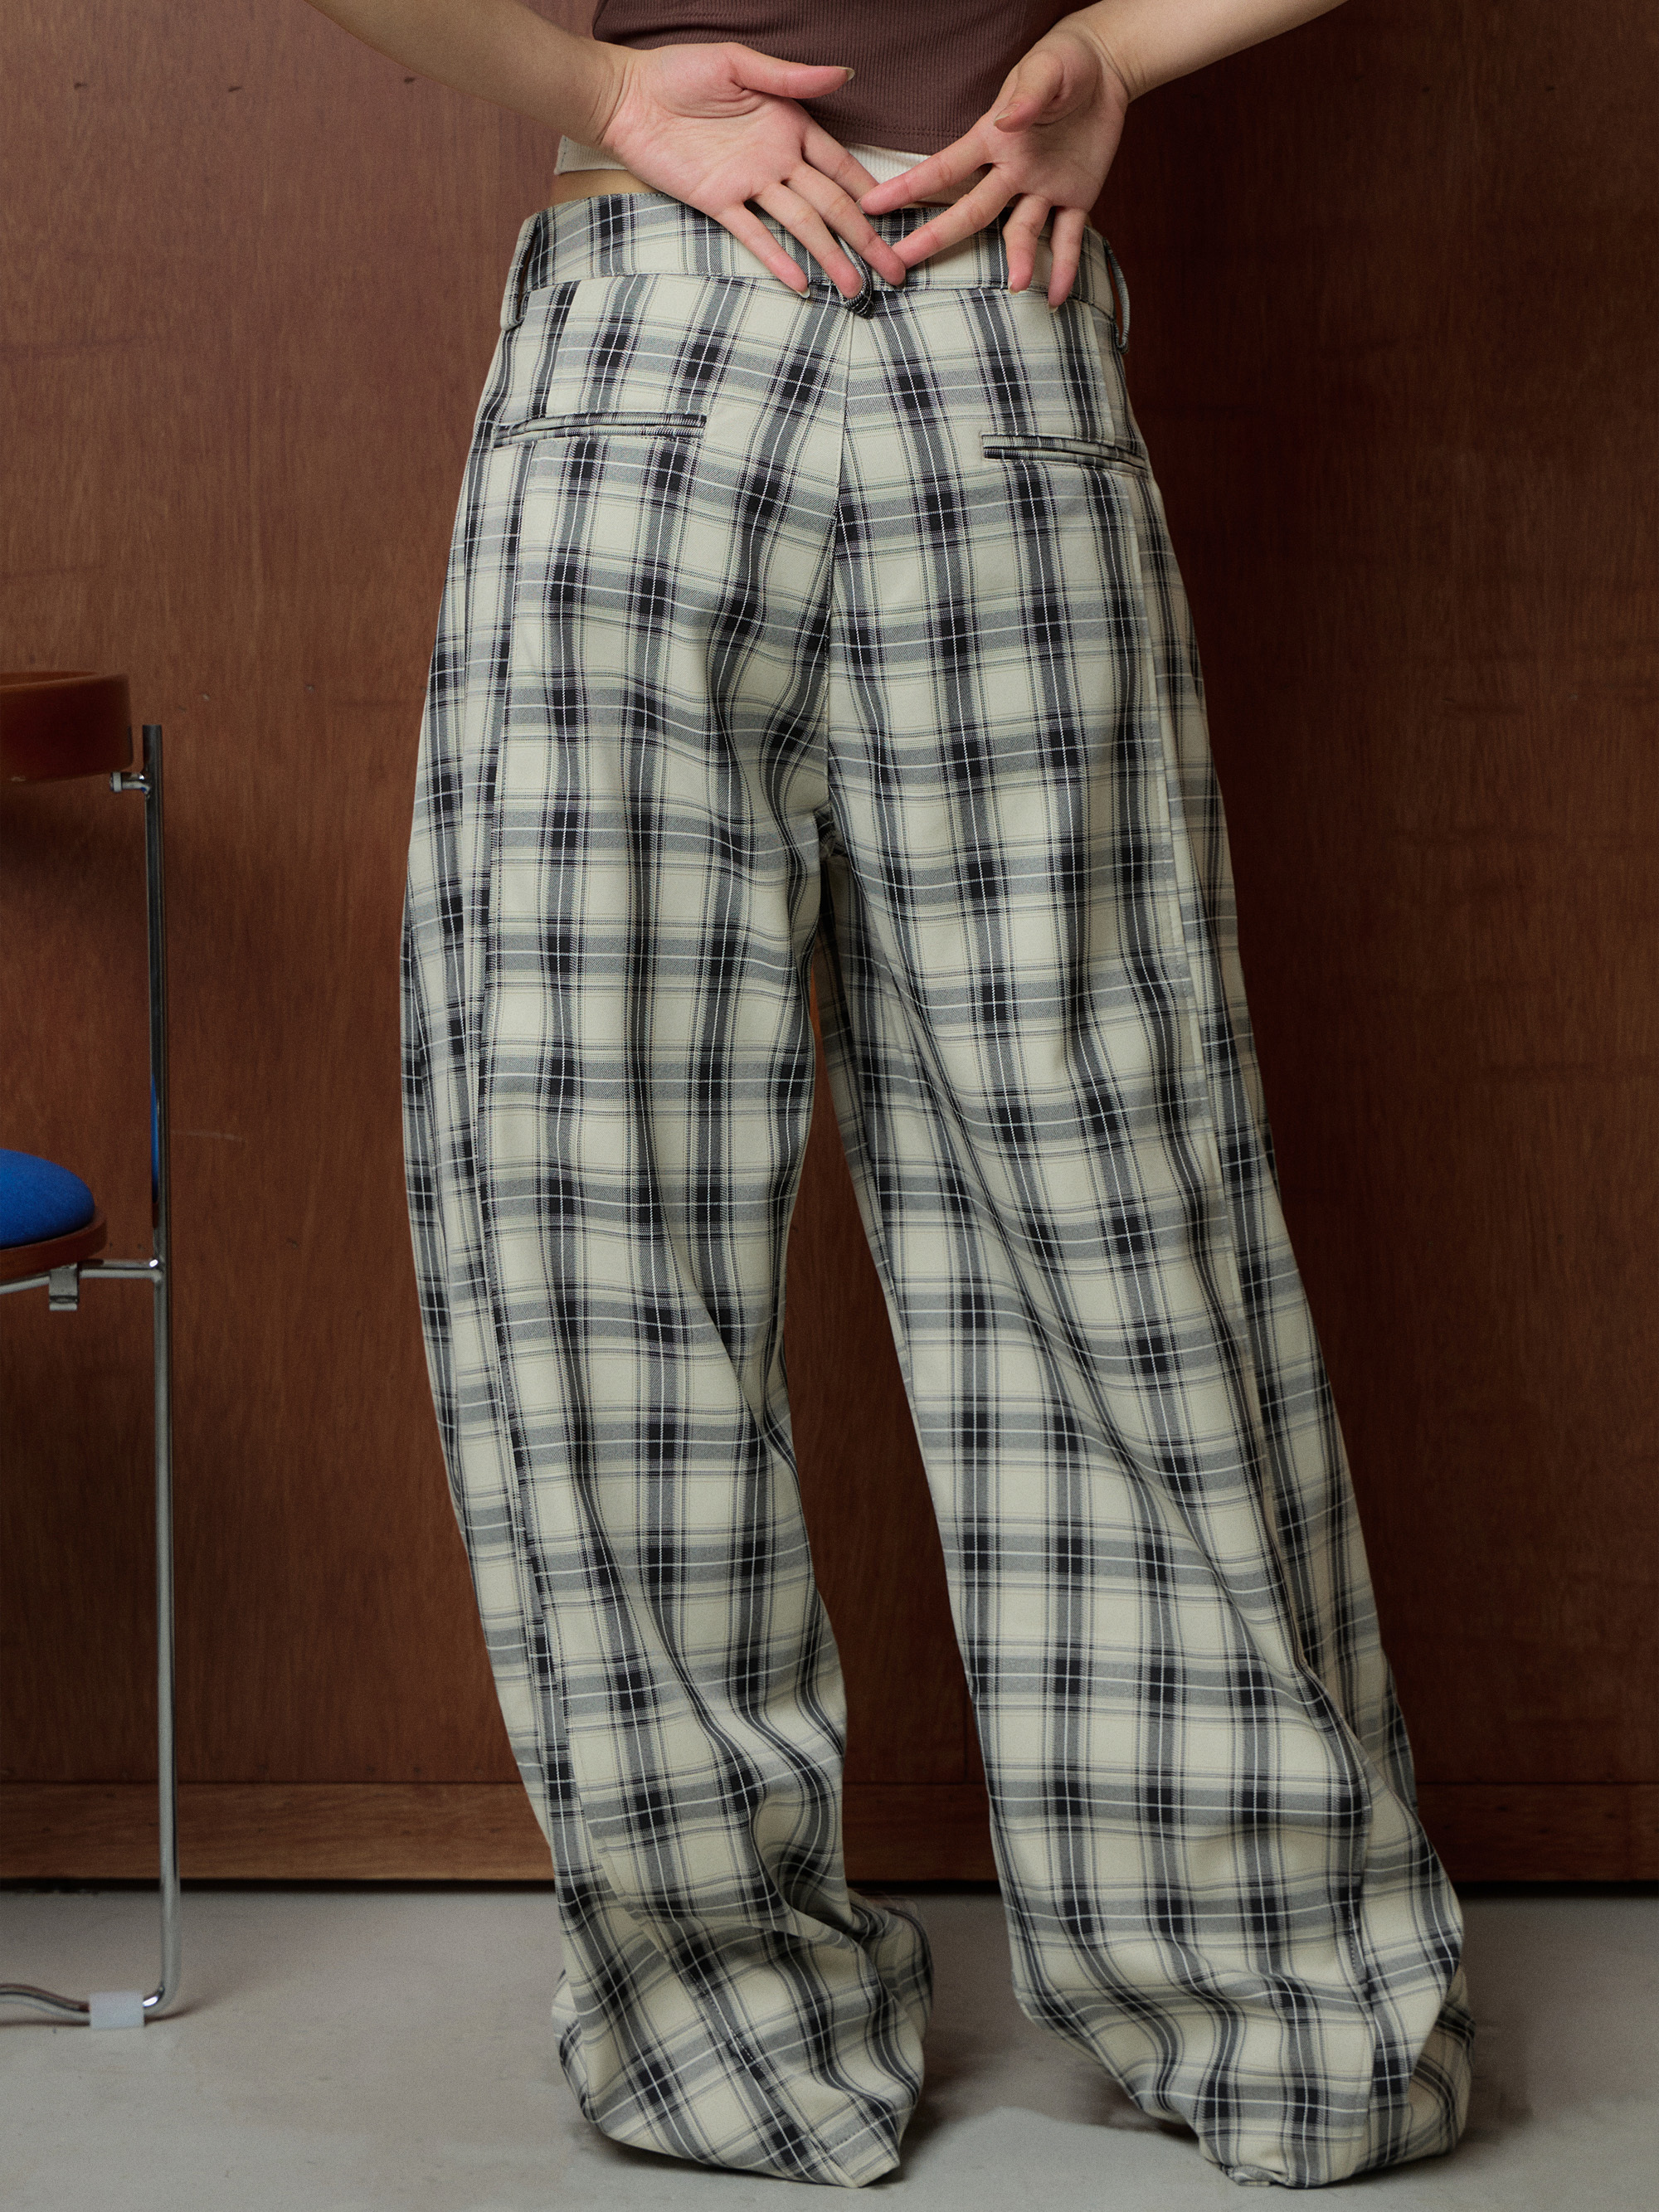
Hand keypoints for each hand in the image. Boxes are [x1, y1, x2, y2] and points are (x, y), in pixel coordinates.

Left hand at [591, 42, 908, 297]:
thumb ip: (789, 76)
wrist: (626, 97)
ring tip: (855, 287)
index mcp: (788, 125)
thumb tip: (843, 73)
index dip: (870, 191)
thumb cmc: (679, 71)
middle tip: (894, 267)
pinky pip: (753, 235)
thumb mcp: (737, 63)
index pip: (840, 164)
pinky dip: (777, 259)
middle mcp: (776, 159)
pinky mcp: (718, 203)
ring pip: (801, 225)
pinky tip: (802, 284)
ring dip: (829, 256)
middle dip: (864, 236)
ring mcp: (749, 185)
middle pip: (831, 203)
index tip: (899, 216)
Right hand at [856, 22, 1130, 306]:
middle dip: (934, 238)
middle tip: (902, 263)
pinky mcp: (1076, 196)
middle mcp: (1011, 171)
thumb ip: (1027, 95)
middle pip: (970, 211)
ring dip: (1018, 258)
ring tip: (1016, 285)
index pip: (944, 168)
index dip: (907, 187)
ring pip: (1022, 231)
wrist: (1105, 66)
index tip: (870, 205)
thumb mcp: (1047, 69)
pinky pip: (1068, 237)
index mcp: (994, 138)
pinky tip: (1056, 297)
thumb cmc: (1065, 61)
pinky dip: (1065, 267)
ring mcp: (1041, 187)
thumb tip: (1006, 121)